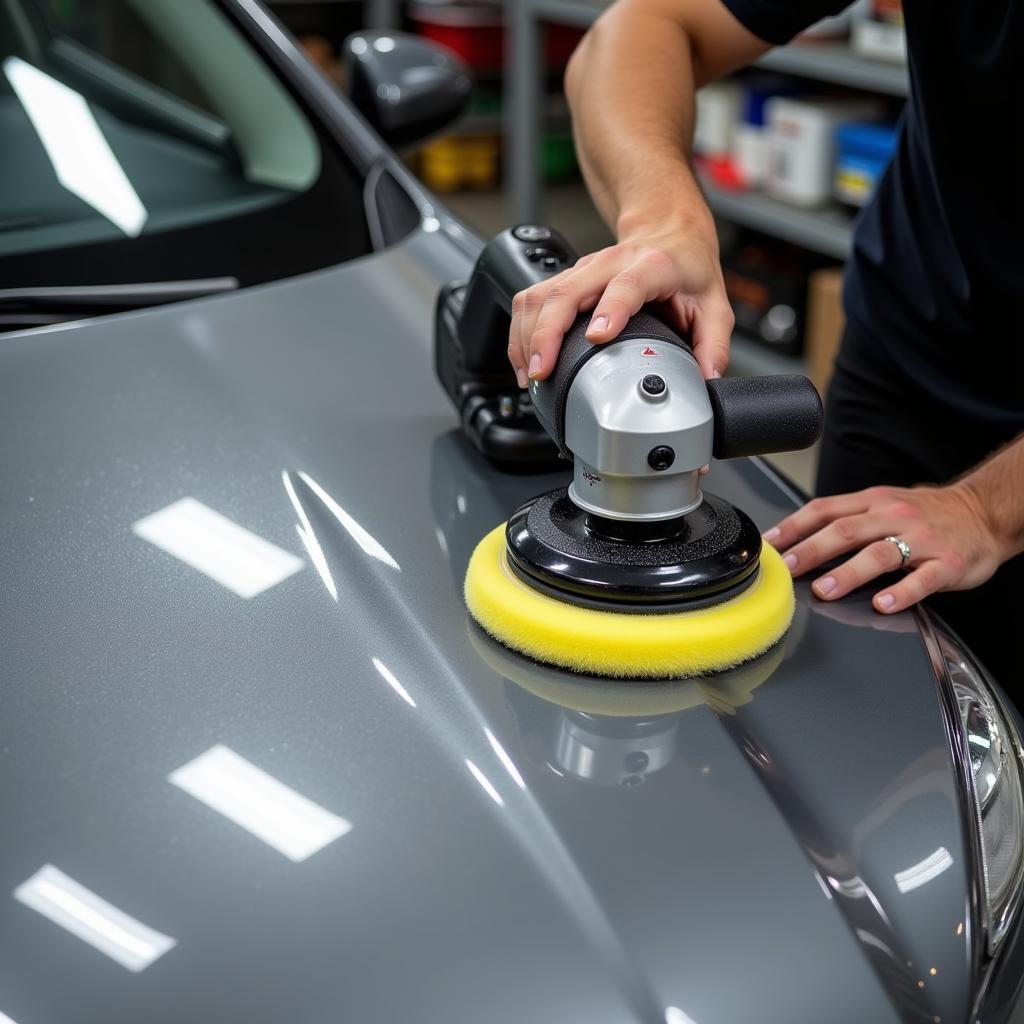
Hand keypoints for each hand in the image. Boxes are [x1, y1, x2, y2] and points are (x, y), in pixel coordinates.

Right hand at [506, 225, 733, 386]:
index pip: (626, 284)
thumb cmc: (687, 265)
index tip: (597, 337)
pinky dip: (521, 333)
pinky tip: (524, 361)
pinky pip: (531, 300)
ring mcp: (583, 269)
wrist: (668, 230)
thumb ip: (713, 344)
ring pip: (539, 295)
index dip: (609, 309)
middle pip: (565, 292)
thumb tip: (706, 381)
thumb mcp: (714, 304)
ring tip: (529, 375)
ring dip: (526, 336)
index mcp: (652, 265)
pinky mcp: (565, 278)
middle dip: (546, 334)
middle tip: (542, 372)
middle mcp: (610, 263)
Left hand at [765, 484, 1010, 613]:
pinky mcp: (948, 562)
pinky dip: (901, 592)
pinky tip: (883, 605)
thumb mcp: (883, 505)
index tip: (770, 545)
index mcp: (873, 502)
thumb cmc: (926, 514)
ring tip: (825, 589)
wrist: (985, 512)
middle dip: (812, 550)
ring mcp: (922, 539)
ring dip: (848, 573)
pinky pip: (922, 579)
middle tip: (788, 569)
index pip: (825, 510)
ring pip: (880, 554)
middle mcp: (893, 516)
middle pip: (846, 531)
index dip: (794, 526)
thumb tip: (799, 538)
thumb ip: (847, 518)